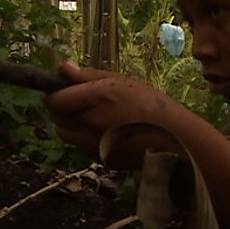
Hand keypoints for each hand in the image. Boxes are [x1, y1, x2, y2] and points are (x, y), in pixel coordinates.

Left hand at [43, 62, 177, 164]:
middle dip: (62, 108)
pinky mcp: (99, 160)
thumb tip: (62, 68)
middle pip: (55, 118)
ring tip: (94, 116)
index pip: (54, 100)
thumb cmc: (151, 105)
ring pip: (65, 133)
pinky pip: (80, 146)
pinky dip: (84, 137)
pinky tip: (106, 131)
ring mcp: (93, 145)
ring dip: (70, 123)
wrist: (174, 140)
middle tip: (81, 101)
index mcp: (97, 98)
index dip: (56, 92)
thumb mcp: (121, 81)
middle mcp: (91, 124)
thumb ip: (87, 76)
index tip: (66, 88)